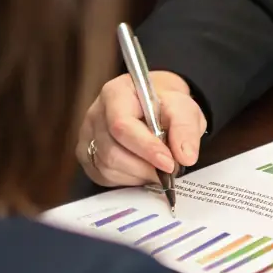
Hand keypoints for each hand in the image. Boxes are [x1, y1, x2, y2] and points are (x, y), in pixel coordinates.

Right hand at [76, 70, 206, 186]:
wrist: (154, 105)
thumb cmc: (165, 104)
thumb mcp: (184, 108)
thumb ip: (186, 128)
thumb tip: (186, 157)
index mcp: (116, 93)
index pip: (122, 125)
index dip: (146, 148)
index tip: (169, 163)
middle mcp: (96, 113)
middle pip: (112, 150)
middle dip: (145, 166)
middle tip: (169, 169)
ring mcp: (87, 135)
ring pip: (107, 167)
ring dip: (138, 174)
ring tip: (158, 169)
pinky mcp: (86, 155)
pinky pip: (103, 176)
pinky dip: (128, 179)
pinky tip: (143, 170)